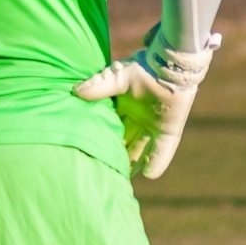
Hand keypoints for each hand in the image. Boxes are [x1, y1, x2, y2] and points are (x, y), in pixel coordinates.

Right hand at [74, 26, 219, 178]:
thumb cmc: (143, 69)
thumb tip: (76, 92)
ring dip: (134, 162)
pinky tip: (150, 175)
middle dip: (116, 154)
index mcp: (123, 108)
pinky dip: (157, 161)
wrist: (170, 66)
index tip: (89, 150)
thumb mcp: (117, 78)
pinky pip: (163, 150)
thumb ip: (98, 86)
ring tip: (123, 178)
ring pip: (141, 149)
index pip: (110, 126)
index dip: (101, 137)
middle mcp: (138, 119)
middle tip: (104, 169)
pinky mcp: (169, 130)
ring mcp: (154, 126)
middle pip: (124, 141)